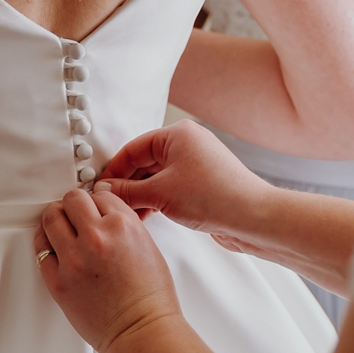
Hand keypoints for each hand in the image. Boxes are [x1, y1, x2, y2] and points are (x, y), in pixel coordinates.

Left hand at [35, 189, 181, 352]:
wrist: (141, 331)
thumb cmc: (150, 298)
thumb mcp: (147, 247)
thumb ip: (124, 226)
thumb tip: (105, 215)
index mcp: (123, 225)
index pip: (100, 195)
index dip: (98, 203)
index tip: (95, 210)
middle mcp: (96, 237)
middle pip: (72, 199)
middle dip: (75, 205)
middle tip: (76, 214)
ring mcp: (73, 258)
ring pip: (51, 217)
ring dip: (57, 218)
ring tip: (62, 226)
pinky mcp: (57, 280)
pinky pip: (41, 248)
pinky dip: (45, 242)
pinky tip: (53, 244)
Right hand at [97, 120, 271, 237]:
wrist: (253, 218)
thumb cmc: (216, 197)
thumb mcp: (160, 194)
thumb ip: (127, 191)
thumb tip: (106, 190)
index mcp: (177, 134)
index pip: (133, 149)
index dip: (113, 170)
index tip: (99, 188)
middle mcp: (187, 145)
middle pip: (143, 163)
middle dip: (126, 184)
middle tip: (109, 203)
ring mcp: (195, 165)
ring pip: (156, 178)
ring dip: (140, 196)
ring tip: (125, 215)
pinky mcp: (201, 185)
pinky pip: (169, 188)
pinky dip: (155, 201)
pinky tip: (144, 217)